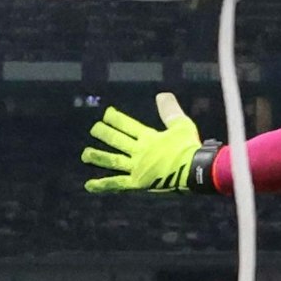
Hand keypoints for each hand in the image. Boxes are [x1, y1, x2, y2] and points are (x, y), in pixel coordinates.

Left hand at [81, 92, 216, 192]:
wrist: (195, 171)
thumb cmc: (190, 148)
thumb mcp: (182, 126)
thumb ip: (170, 111)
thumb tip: (161, 94)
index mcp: (148, 138)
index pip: (128, 125)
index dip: (116, 119)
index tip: (107, 113)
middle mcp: (138, 151)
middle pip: (117, 140)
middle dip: (105, 133)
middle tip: (95, 128)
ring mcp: (136, 167)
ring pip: (113, 161)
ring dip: (98, 157)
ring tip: (85, 155)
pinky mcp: (137, 183)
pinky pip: (117, 184)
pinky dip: (103, 185)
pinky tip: (89, 186)